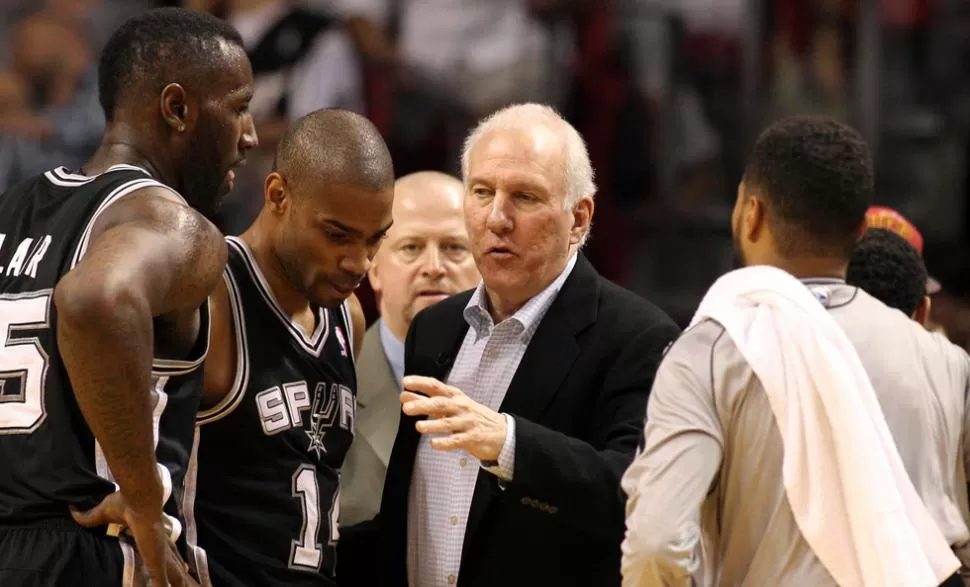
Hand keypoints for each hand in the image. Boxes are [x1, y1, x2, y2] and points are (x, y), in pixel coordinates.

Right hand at [71, 492, 197, 586]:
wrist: (139, 499)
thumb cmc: (125, 502)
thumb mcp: (103, 513)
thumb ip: (89, 517)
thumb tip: (72, 510)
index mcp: (153, 538)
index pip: (164, 553)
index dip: (170, 561)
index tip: (177, 568)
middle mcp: (160, 548)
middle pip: (174, 568)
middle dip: (182, 579)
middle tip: (190, 585)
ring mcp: (160, 556)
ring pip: (173, 578)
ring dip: (179, 584)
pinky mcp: (157, 562)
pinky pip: (161, 583)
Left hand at [401, 375, 506, 461]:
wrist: (501, 432)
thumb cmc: (471, 416)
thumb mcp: (451, 405)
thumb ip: (426, 401)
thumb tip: (404, 396)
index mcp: (455, 396)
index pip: (436, 386)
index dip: (421, 384)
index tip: (406, 383)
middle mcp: (461, 407)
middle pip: (440, 404)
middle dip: (423, 405)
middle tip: (407, 408)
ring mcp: (467, 423)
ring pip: (448, 423)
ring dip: (432, 425)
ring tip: (419, 427)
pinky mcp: (472, 438)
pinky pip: (457, 440)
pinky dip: (445, 443)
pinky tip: (434, 444)